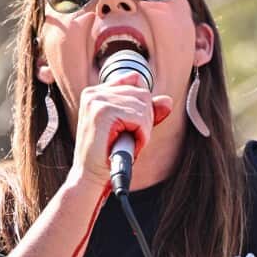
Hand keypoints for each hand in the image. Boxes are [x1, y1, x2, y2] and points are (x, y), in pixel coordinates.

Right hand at [70, 72, 172, 188]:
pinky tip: (130, 144)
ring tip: (128, 142)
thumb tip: (167, 100)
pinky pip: (139, 118)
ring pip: (143, 105)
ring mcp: (97, 101)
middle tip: (131, 138)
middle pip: (142, 93)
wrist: (89, 177)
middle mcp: (94, 93)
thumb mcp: (129, 128)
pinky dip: (142, 135)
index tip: (134, 124)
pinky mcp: (102, 112)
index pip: (135, 80)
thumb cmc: (107, 155)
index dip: (143, 104)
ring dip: (143, 129)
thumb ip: (147, 112)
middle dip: (146, 119)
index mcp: (96, 93)